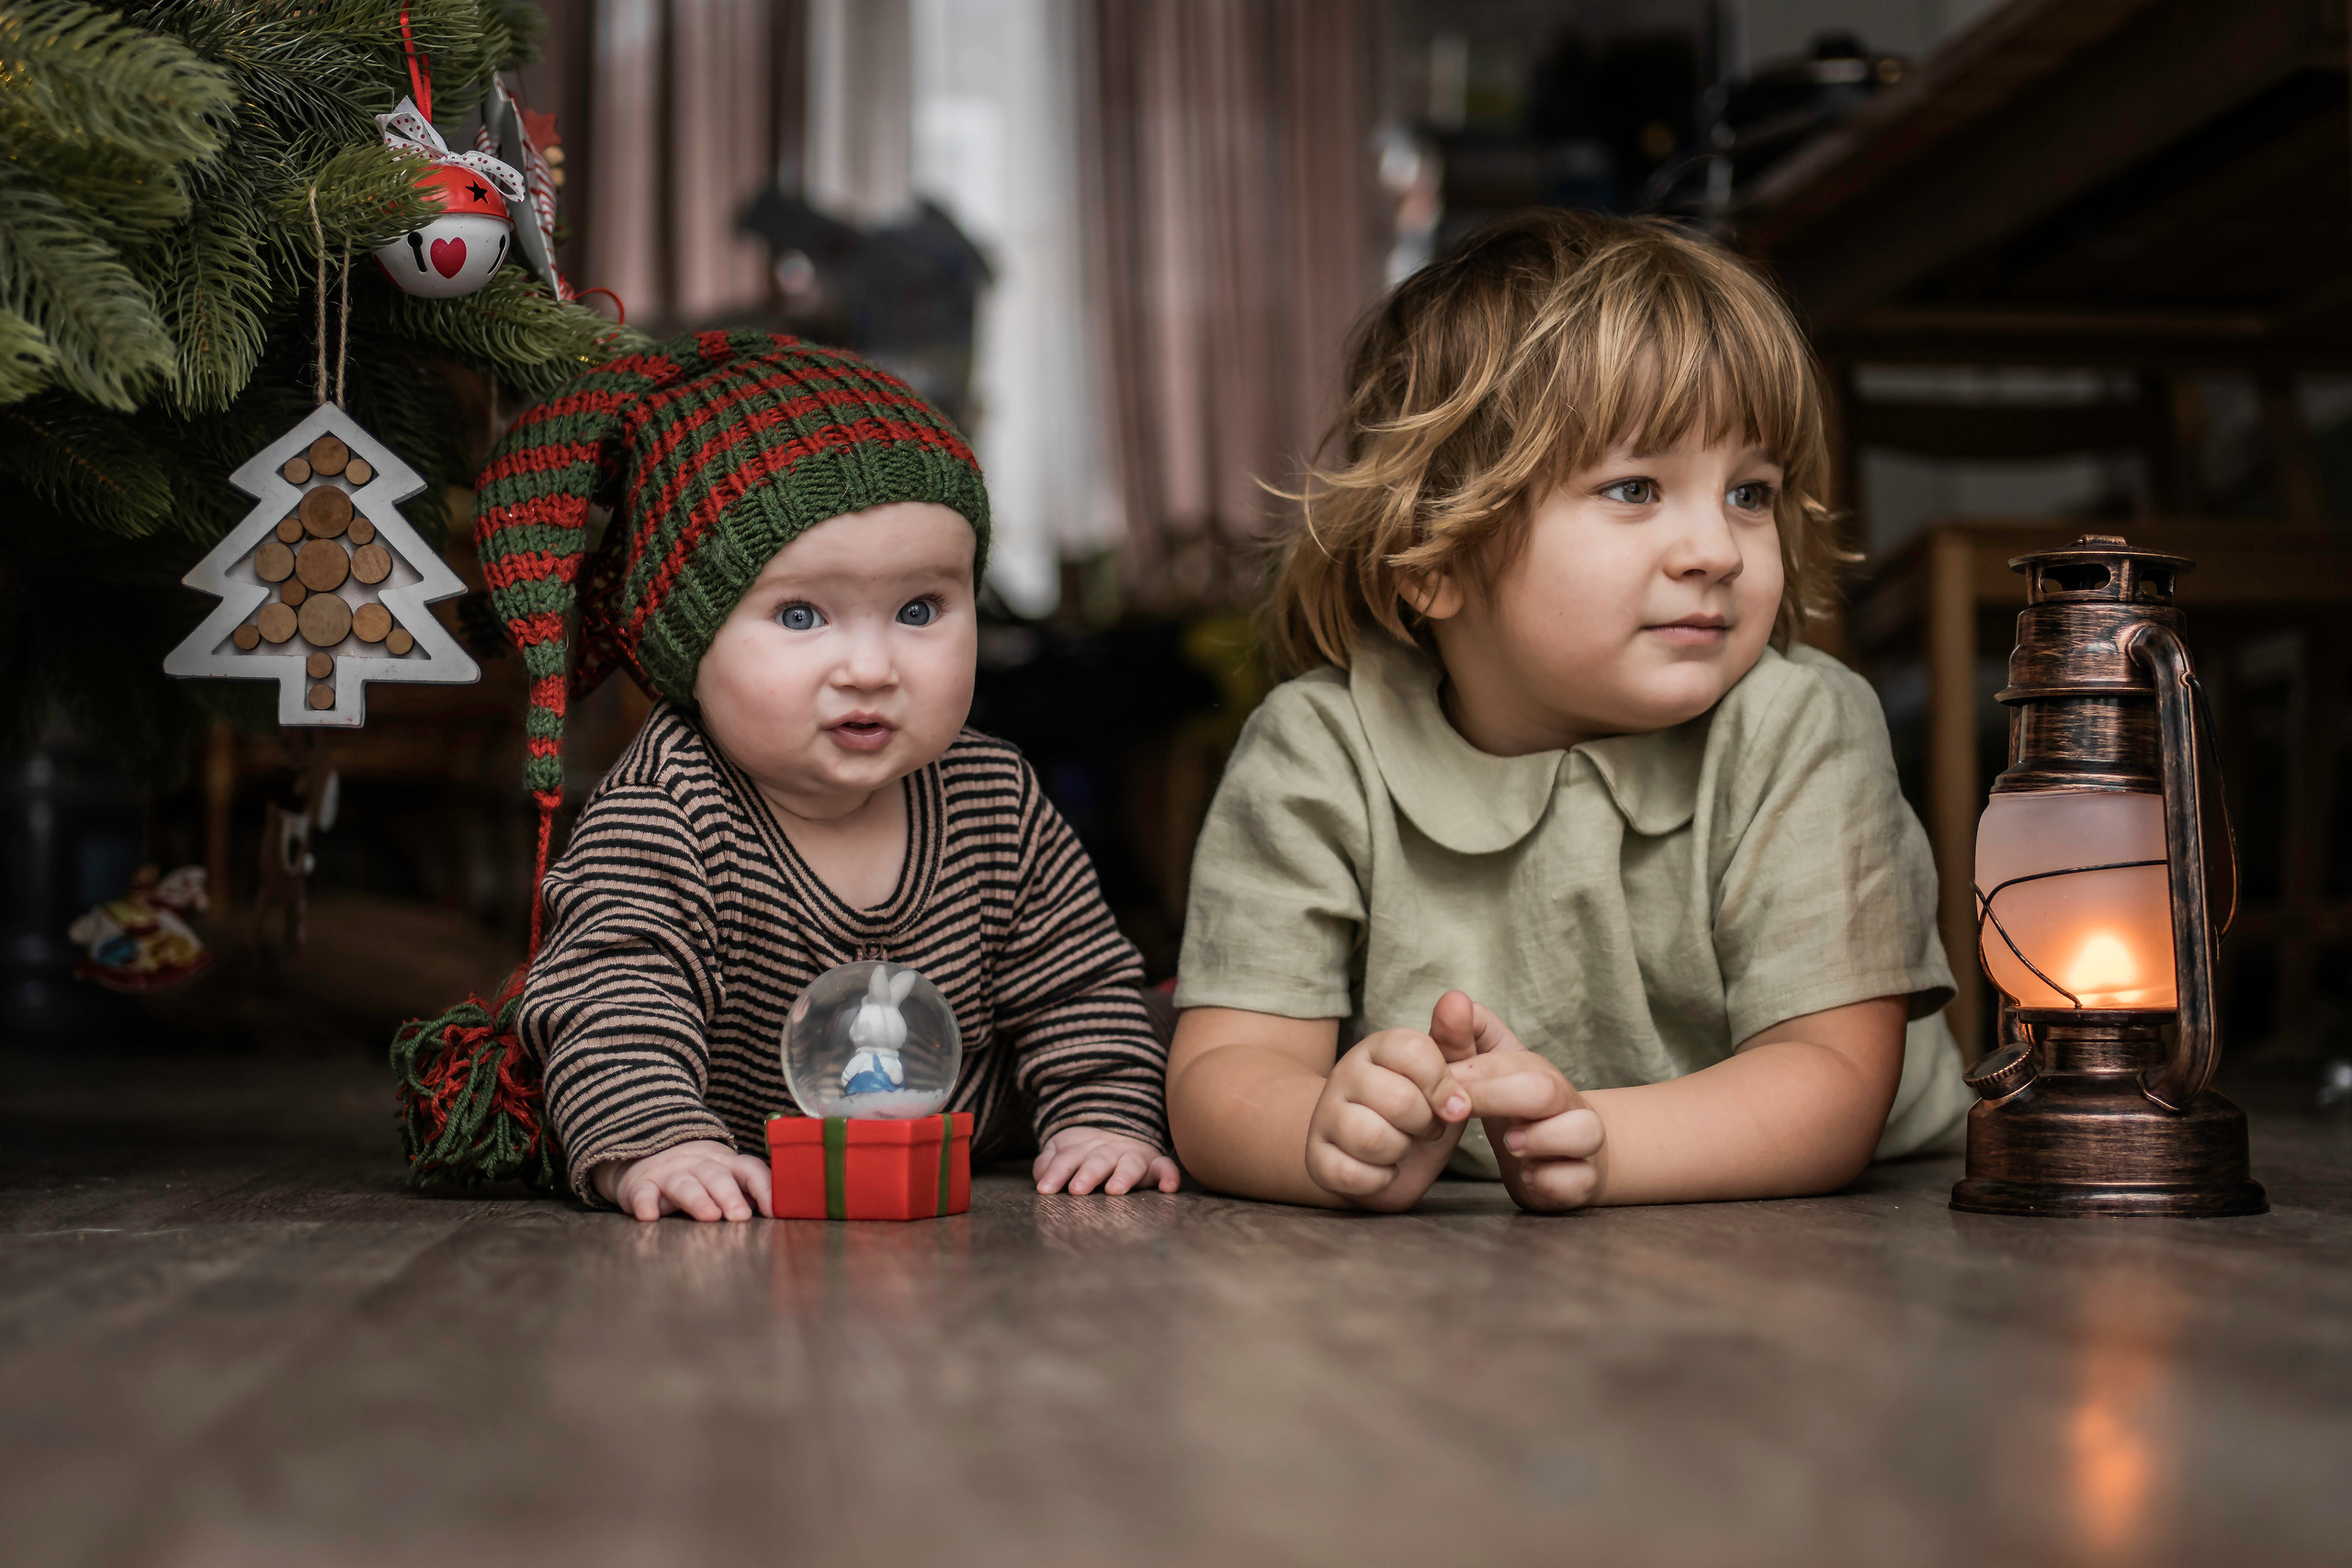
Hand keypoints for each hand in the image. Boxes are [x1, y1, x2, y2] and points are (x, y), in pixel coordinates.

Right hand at [593, 1138, 772, 1222]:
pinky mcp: (641, 1184)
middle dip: (730, 1196)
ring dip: (697, 1200)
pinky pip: (643, 1192)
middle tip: (741, 1216)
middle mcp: (698, 1164)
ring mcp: (669, 1172)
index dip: (764, 1187)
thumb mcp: (723, 1176)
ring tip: (709, 1216)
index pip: (749, 1169)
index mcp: (725, 1163)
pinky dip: (645, 1203)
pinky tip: (649, 1215)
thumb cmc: (696, 1174)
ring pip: (684, 1184)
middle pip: (716, 1176)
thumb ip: (747, 1190)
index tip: (775, 1210)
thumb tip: (780, 1210)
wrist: (646, 1154)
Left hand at [1033, 1127, 1180, 1194]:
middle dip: (1088, 1174)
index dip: (1055, 1173)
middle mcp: (1109, 1151)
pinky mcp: (1154, 1164)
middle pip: (1098, 1160)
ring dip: (1123, 1176)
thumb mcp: (1061, 1151)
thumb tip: (1042, 1178)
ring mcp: (1133, 1156)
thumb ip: (1048, 1164)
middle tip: (1077, 1190)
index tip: (1045, 1189)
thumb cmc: (1083, 1152)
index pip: (1067, 1158)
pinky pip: (1165, 1167)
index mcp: (1083, 1148)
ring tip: (1115, 1191)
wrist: (1116, 1131)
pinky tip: (1169, 1188)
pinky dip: (1169, 1175)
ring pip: (1130, 1164)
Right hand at [1305, 1021, 1476, 1210]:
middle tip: (1424, 1128)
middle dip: (1425, 1124)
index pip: (1415, 1051)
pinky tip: (1382, 1169)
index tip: (1454, 1105)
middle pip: (1400, 1100)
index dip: (1443, 1085)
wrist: (1378, 1157)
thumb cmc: (1418, 1111)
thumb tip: (1457, 999)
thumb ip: (1456, 1041)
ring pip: (1373, 1138)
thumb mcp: (1446, 1077)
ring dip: (1400, 1151)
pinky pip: (1353, 1174)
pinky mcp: (1316, 1158)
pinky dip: (1379, 1180)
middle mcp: (1346, 1073)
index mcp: (1378, 1047)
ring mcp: (1325, 1115)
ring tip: (1401, 1146)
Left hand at [1440, 992, 1604, 1210]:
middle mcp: (1565, 1101)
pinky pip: (1579, 1180)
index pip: (1506, 1063)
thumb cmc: (1515, 1104)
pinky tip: (1530, 1176)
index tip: (1440, 1093)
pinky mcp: (1582, 1179)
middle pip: (1547, 1089)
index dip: (1470, 1076)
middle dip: (1500, 1099)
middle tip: (1462, 1113)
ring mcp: (1580, 1141)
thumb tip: (1452, 998)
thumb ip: (1463, 1038)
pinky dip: (1553, 1181)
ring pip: (1584, 1132)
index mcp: (1535, 1071)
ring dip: (1542, 1140)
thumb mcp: (1489, 1069)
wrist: (1565, 1151)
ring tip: (1511, 1145)